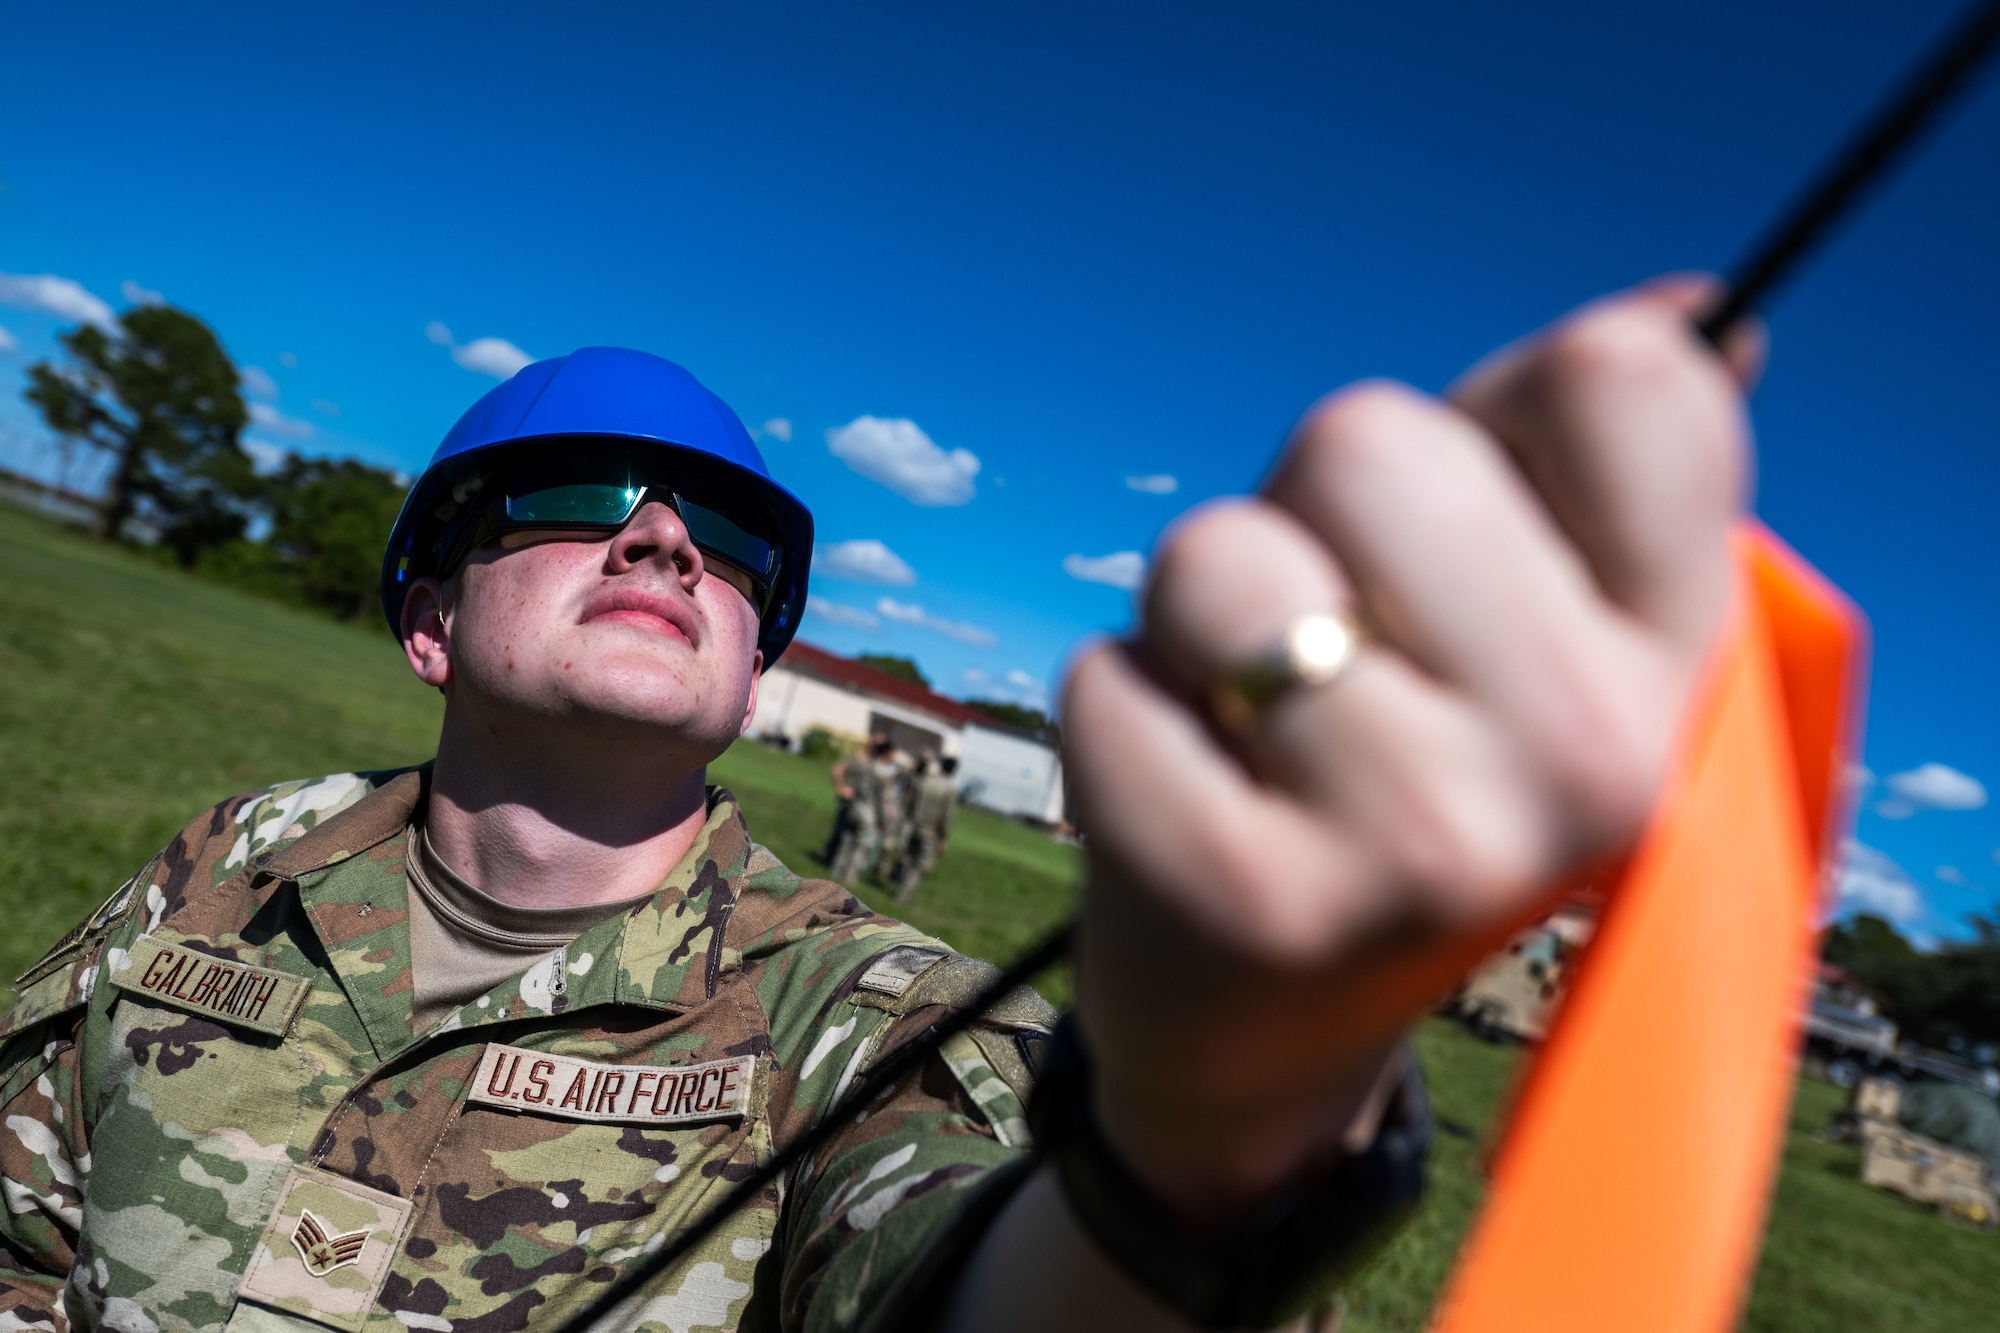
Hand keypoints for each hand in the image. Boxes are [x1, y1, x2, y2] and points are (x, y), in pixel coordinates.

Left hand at [1060, 280, 1756, 1218]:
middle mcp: (1587, 760)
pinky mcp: (1244, 900)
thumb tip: (1690, 305)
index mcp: (1682, 666)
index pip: (1627, 378)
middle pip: (1370, 435)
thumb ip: (1587, 466)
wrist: (1275, 1031)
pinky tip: (1189, 796)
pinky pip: (1105, 676)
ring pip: (1214, 555)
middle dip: (1307, 509)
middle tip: (1331, 640)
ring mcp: (1421, 842)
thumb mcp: (1536, 636)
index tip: (1468, 510)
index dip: (1506, 401)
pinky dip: (1120, 710)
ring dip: (1195, 615)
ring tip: (1252, 718)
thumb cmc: (1404, 773)